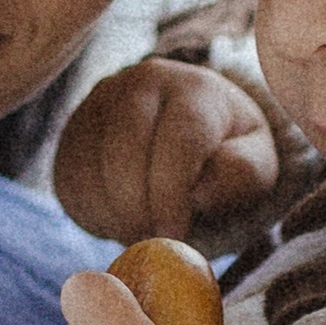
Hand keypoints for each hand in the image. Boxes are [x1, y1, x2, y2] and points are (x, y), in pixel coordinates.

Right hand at [54, 60, 279, 244]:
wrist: (191, 135)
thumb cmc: (227, 155)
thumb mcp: (256, 165)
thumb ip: (242, 174)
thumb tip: (200, 193)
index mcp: (195, 89)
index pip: (178, 141)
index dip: (172, 194)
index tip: (173, 234)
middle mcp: (140, 83)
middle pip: (124, 149)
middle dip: (137, 207)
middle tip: (152, 241)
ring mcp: (99, 104)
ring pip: (90, 167)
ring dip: (113, 214)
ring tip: (141, 231)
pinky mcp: (72, 132)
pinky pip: (69, 180)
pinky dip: (92, 213)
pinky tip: (120, 219)